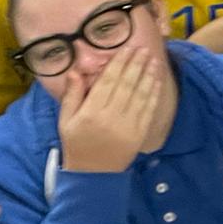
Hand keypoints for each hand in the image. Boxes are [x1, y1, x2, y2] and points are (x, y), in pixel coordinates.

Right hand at [58, 48, 164, 172]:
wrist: (93, 175)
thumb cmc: (77, 144)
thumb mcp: (66, 120)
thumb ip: (71, 95)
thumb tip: (75, 71)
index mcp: (90, 112)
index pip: (107, 81)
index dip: (119, 63)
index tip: (127, 49)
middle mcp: (110, 117)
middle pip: (126, 84)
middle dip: (136, 64)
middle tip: (144, 48)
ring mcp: (127, 126)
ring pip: (140, 95)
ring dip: (148, 75)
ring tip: (154, 59)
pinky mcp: (139, 133)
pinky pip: (149, 109)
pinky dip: (154, 93)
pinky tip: (157, 80)